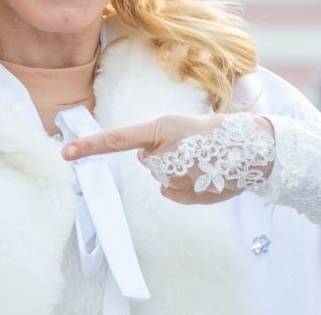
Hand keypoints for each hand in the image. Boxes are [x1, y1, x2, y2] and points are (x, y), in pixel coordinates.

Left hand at [61, 114, 274, 204]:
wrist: (255, 150)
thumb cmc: (219, 133)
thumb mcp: (184, 126)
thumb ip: (159, 141)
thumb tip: (146, 158)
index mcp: (162, 129)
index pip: (118, 139)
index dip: (91, 146)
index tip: (66, 153)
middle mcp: (165, 154)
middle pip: (147, 161)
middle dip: (163, 156)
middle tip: (191, 148)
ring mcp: (175, 177)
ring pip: (161, 178)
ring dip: (177, 171)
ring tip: (202, 161)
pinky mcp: (186, 195)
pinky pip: (172, 193)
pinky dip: (185, 187)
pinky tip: (204, 176)